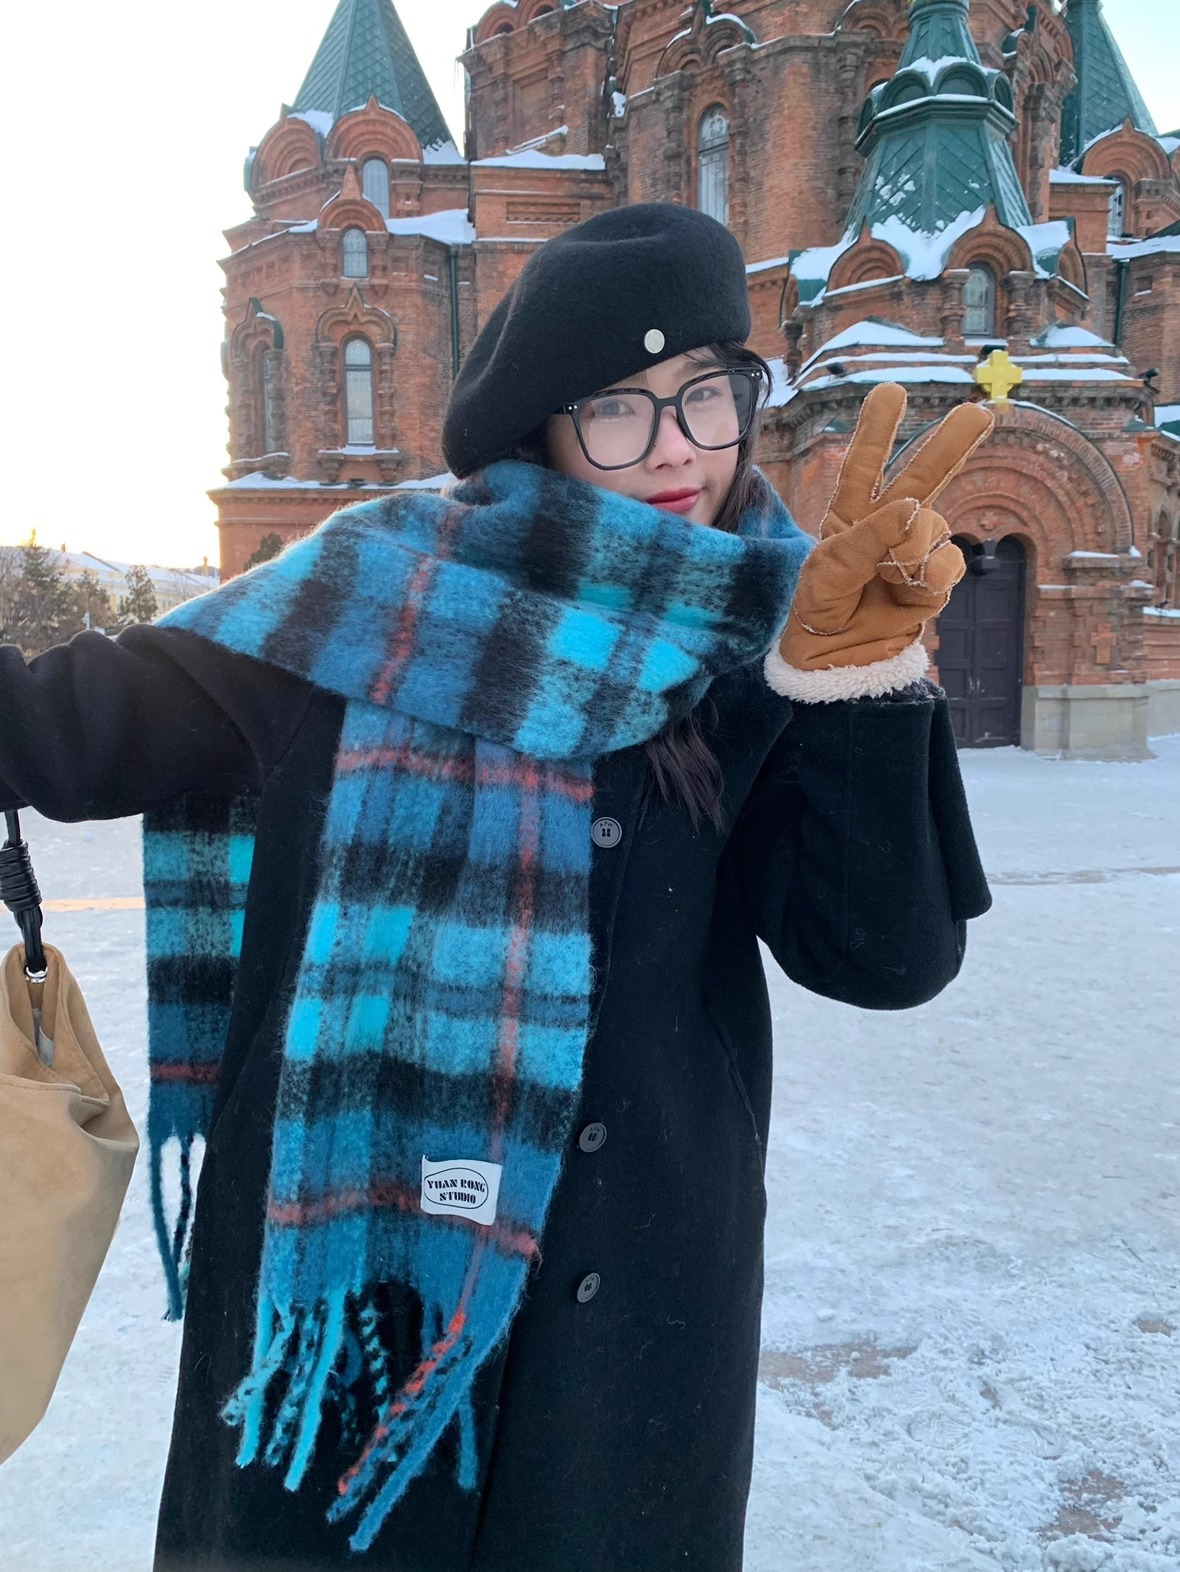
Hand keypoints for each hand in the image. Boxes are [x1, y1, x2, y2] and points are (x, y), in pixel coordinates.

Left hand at [777, 384, 992, 681]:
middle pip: (921, 477)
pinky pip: (947, 563)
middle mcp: (886, 528)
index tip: (892, 392)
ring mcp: (913, 553)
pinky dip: (931, 574)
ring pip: (932, 526)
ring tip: (888, 576)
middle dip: (949, 445)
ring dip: (912, 547)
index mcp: (850, 517)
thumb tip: (912, 507)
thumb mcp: (826, 573)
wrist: (836, 662)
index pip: (864, 466)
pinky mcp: (933, 581)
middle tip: (978, 413)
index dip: (878, 430)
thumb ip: (865, 538)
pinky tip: (914, 589)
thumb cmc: (820, 611)